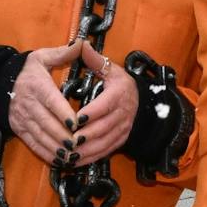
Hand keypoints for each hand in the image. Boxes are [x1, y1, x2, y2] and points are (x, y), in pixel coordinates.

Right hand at [8, 41, 86, 164]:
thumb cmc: (27, 72)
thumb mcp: (41, 58)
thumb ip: (63, 53)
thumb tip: (82, 43)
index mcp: (36, 87)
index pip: (51, 102)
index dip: (63, 114)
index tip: (77, 123)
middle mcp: (28, 105)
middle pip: (47, 123)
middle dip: (63, 135)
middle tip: (80, 143)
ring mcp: (23, 120)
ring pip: (41, 137)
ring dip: (57, 148)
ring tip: (74, 155)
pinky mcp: (20, 130)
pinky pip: (34, 145)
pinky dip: (47, 154)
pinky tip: (61, 160)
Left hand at [69, 46, 138, 162]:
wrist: (139, 100)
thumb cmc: (118, 84)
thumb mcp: (110, 68)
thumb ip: (94, 59)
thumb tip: (81, 44)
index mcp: (120, 94)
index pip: (105, 105)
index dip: (92, 113)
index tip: (76, 118)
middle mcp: (124, 114)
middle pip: (104, 128)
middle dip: (86, 136)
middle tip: (68, 140)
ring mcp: (123, 130)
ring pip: (104, 143)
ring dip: (87, 151)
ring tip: (69, 154)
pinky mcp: (120, 141)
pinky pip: (105, 152)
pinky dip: (90, 158)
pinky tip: (74, 162)